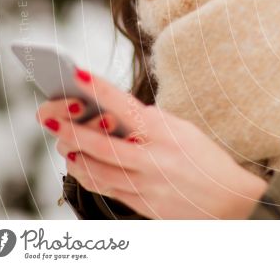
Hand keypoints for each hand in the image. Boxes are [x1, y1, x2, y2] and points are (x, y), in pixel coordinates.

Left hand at [35, 68, 268, 218]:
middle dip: (70, 129)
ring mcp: (147, 184)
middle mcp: (155, 158)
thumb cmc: (204, 159)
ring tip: (63, 142)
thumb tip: (113, 113)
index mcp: (167, 132)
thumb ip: (151, 123)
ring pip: (96, 169)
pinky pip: (104, 188)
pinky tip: (79, 164)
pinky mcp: (142, 204)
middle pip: (101, 143)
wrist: (231, 200)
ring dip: (73, 154)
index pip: (127, 106)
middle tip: (48, 117)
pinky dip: (87, 174)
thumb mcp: (184, 131)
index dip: (99, 90)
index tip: (75, 75)